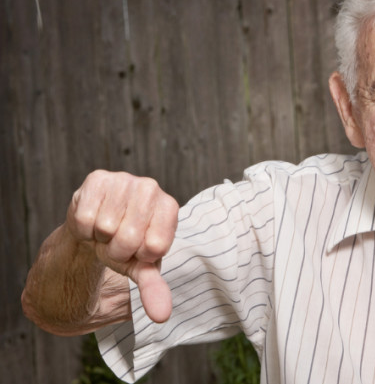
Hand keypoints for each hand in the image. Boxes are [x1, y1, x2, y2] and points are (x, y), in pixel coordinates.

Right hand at [66, 170, 178, 322]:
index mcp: (170, 207)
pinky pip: (85, 218)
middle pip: (128, 238)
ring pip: (105, 228)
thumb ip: (153, 288)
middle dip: (117, 250)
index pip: (155, 247)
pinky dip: (84, 229)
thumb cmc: (128, 246)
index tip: (138, 249)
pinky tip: (92, 220)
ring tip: (106, 231)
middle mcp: (151, 187)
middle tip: (117, 242)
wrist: (98, 228)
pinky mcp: (98, 178)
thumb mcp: (143, 267)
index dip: (140, 256)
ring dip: (100, 239)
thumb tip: (161, 316)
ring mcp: (125, 179)